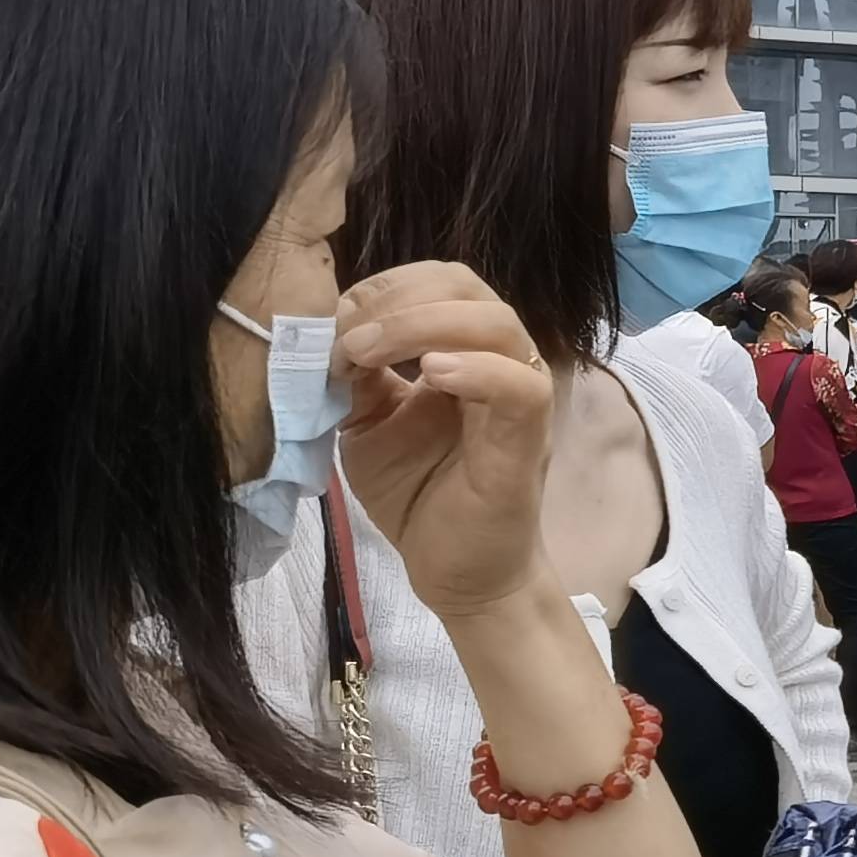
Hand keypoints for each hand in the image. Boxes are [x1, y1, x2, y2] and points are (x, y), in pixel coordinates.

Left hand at [330, 263, 559, 622]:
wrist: (456, 573)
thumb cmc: (417, 496)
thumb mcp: (367, 423)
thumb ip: (358, 374)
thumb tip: (329, 329)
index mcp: (461, 350)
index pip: (436, 283)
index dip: (381, 288)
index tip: (332, 325)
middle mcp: (498, 363)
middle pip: (466, 287)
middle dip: (398, 296)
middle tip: (348, 336)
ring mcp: (518, 399)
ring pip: (496, 324)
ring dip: (423, 324)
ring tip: (369, 352)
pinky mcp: (528, 441)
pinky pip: (518, 387)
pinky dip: (475, 370)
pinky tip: (429, 376)